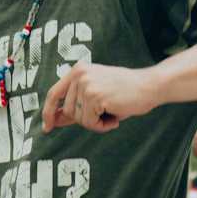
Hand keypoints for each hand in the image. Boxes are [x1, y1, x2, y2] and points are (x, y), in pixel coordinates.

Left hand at [41, 62, 155, 134]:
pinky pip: (90, 123)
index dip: (48, 112)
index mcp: (78, 70)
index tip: (47, 127)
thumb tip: (53, 120)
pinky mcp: (95, 96)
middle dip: (84, 119)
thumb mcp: (96, 95)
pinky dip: (102, 126)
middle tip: (104, 114)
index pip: (54, 93)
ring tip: (111, 113)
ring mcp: (86, 84)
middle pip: (67, 111)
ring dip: (95, 123)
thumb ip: (75, 105)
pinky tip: (114, 115)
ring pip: (79, 119)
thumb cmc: (125, 92)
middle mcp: (79, 74)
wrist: (149, 86)